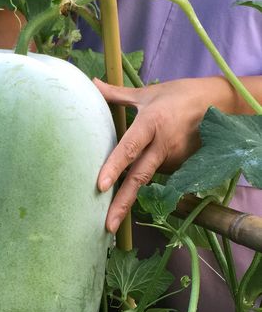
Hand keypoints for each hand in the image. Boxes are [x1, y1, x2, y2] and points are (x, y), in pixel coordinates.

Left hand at [93, 76, 237, 232]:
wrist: (219, 102)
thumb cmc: (178, 95)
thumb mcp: (147, 93)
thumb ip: (116, 95)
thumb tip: (92, 85)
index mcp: (150, 124)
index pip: (129, 149)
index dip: (114, 167)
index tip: (100, 185)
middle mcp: (162, 145)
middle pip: (139, 178)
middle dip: (123, 204)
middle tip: (107, 226)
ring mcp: (175, 159)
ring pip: (147, 177)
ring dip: (132, 190)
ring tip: (116, 203)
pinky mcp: (184, 167)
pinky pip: (160, 173)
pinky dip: (149, 173)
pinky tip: (150, 166)